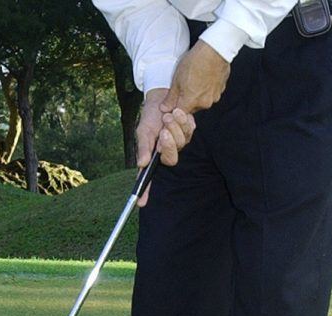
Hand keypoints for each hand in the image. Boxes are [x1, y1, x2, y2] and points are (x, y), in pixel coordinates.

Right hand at [134, 89, 196, 205]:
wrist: (161, 98)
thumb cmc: (149, 116)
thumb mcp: (143, 131)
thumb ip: (143, 147)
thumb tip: (141, 164)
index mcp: (152, 155)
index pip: (148, 177)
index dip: (146, 191)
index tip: (141, 202)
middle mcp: (166, 152)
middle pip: (171, 159)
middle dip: (169, 144)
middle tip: (163, 130)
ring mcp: (179, 143)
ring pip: (182, 143)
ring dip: (175, 127)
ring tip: (168, 115)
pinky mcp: (189, 133)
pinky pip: (190, 131)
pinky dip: (184, 121)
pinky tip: (179, 113)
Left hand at [161, 40, 229, 114]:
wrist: (214, 50)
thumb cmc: (194, 62)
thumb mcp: (176, 80)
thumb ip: (171, 98)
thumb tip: (165, 108)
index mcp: (191, 102)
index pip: (180, 114)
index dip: (175, 108)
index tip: (172, 102)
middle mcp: (205, 103)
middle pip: (191, 108)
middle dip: (185, 101)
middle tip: (182, 86)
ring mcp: (214, 97)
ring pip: (201, 101)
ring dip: (196, 95)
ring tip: (193, 79)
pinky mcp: (221, 89)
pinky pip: (210, 93)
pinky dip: (206, 89)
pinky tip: (202, 77)